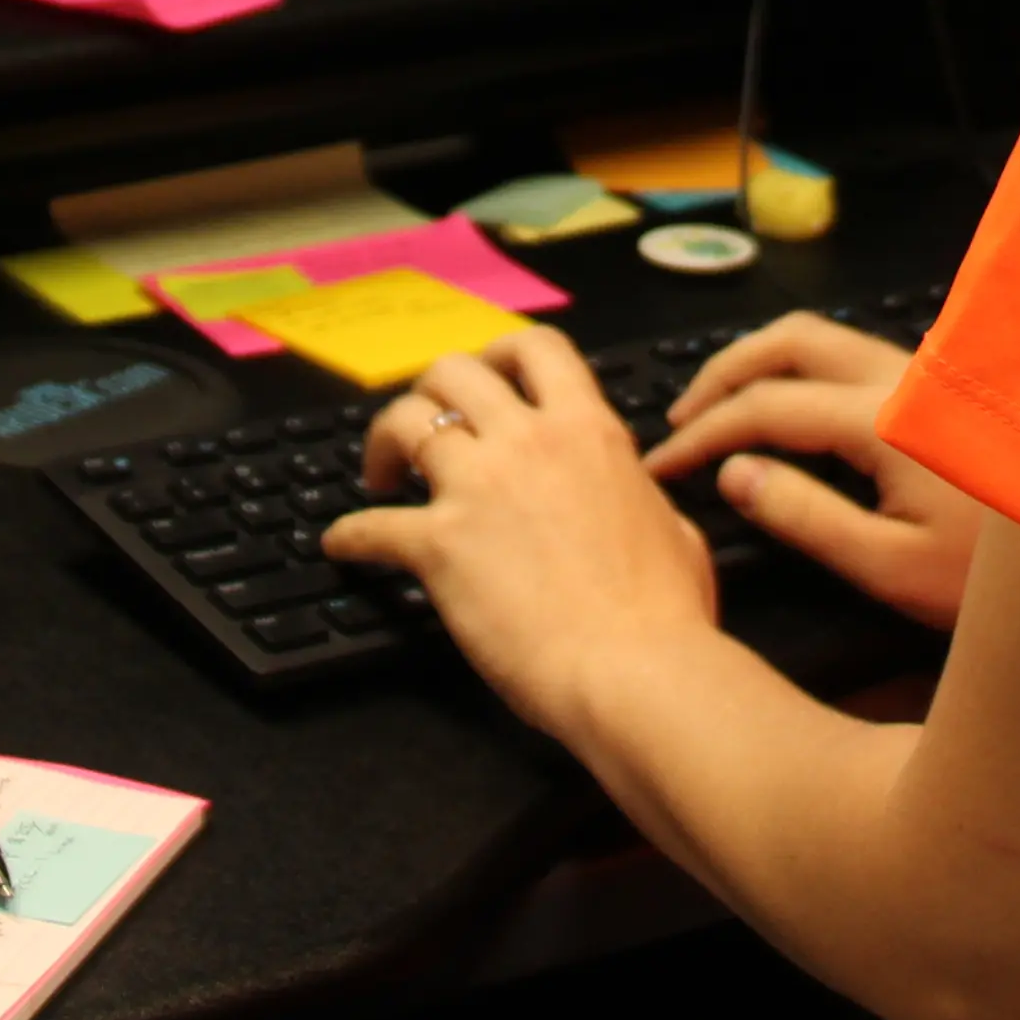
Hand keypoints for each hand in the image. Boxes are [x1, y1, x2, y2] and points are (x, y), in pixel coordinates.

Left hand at [325, 330, 719, 732]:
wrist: (634, 669)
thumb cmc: (665, 615)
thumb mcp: (676, 530)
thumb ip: (641, 496)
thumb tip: (636, 494)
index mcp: (588, 432)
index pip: (536, 349)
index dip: (501, 354)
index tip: (488, 376)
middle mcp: (528, 443)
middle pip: (454, 373)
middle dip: (432, 393)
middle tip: (427, 425)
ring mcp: (478, 488)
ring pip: (404, 423)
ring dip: (383, 443)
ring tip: (381, 475)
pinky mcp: (439, 544)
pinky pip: (372, 526)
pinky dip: (350, 535)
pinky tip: (343, 545)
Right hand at [647, 315, 986, 630]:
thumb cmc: (995, 576)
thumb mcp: (890, 567)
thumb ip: (805, 517)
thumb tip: (735, 474)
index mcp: (883, 419)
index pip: (764, 406)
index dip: (702, 434)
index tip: (662, 465)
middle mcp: (904, 378)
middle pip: (789, 340)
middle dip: (724, 373)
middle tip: (682, 421)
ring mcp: (928, 377)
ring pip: (825, 339)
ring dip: (764, 365)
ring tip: (726, 411)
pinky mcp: (944, 391)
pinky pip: (856, 357)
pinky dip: (804, 371)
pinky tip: (796, 412)